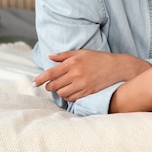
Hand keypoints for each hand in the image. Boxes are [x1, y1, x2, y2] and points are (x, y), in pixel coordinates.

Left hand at [33, 50, 150, 101]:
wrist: (117, 67)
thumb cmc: (98, 58)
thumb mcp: (82, 52)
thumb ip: (64, 55)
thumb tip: (49, 57)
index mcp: (73, 63)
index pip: (50, 73)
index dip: (40, 79)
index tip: (34, 83)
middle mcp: (76, 74)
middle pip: (54, 85)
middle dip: (49, 86)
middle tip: (51, 84)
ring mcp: (82, 84)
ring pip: (61, 93)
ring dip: (59, 92)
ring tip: (62, 87)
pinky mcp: (87, 91)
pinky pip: (71, 98)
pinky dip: (68, 97)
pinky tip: (70, 92)